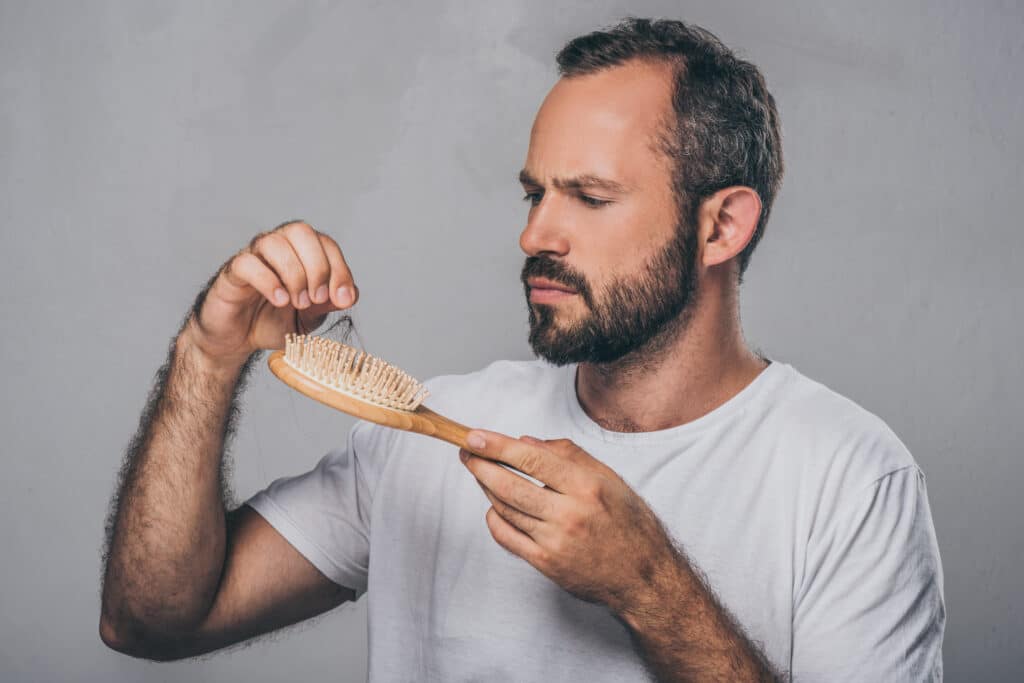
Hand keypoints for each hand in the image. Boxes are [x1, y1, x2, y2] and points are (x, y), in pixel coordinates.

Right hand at [185, 220, 358, 365]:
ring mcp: (253, 256)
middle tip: (316, 299)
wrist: (237, 340)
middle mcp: (278, 247)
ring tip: (298, 303)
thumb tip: (352, 293)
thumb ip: (329, 303)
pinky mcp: (232, 272)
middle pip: (301, 231)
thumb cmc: (273, 321)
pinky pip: (247, 263)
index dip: (339, 269)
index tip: (342, 300)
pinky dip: (268, 281)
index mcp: (300, 253)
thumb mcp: (310, 317)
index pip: (325, 243)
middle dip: (317, 266)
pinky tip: (279, 300)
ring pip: (274, 242)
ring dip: (294, 274)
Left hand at [459, 430, 679, 613]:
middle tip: (466, 453)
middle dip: (480, 466)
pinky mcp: (546, 563)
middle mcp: (569, 514)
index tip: (474, 437)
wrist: (643, 575)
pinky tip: (493, 507)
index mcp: (586, 486)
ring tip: (480, 473)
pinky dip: (494, 519)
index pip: (530, 459)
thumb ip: (568, 454)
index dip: (497, 446)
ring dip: (486, 488)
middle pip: (509, 485)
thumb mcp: (609, 478)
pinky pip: (507, 537)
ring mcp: (555, 541)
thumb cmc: (629, 522)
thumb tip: (526, 442)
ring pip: (505, 509)